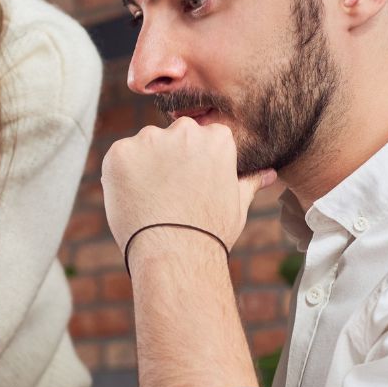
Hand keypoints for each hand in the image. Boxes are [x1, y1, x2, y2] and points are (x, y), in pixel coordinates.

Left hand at [101, 117, 275, 255]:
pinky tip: (135, 201)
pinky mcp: (120, 153)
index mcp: (216, 138)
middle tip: (170, 196)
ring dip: (144, 168)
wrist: (175, 254)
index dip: (194, 165)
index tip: (192, 186)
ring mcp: (149, 140)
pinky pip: (118, 160)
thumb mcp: (237, 204)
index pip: (201, 139)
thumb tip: (269, 173)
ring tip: (152, 202)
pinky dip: (121, 178)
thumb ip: (248, 181)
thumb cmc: (210, 232)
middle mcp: (184, 131)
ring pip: (143, 148)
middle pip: (172, 138)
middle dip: (169, 160)